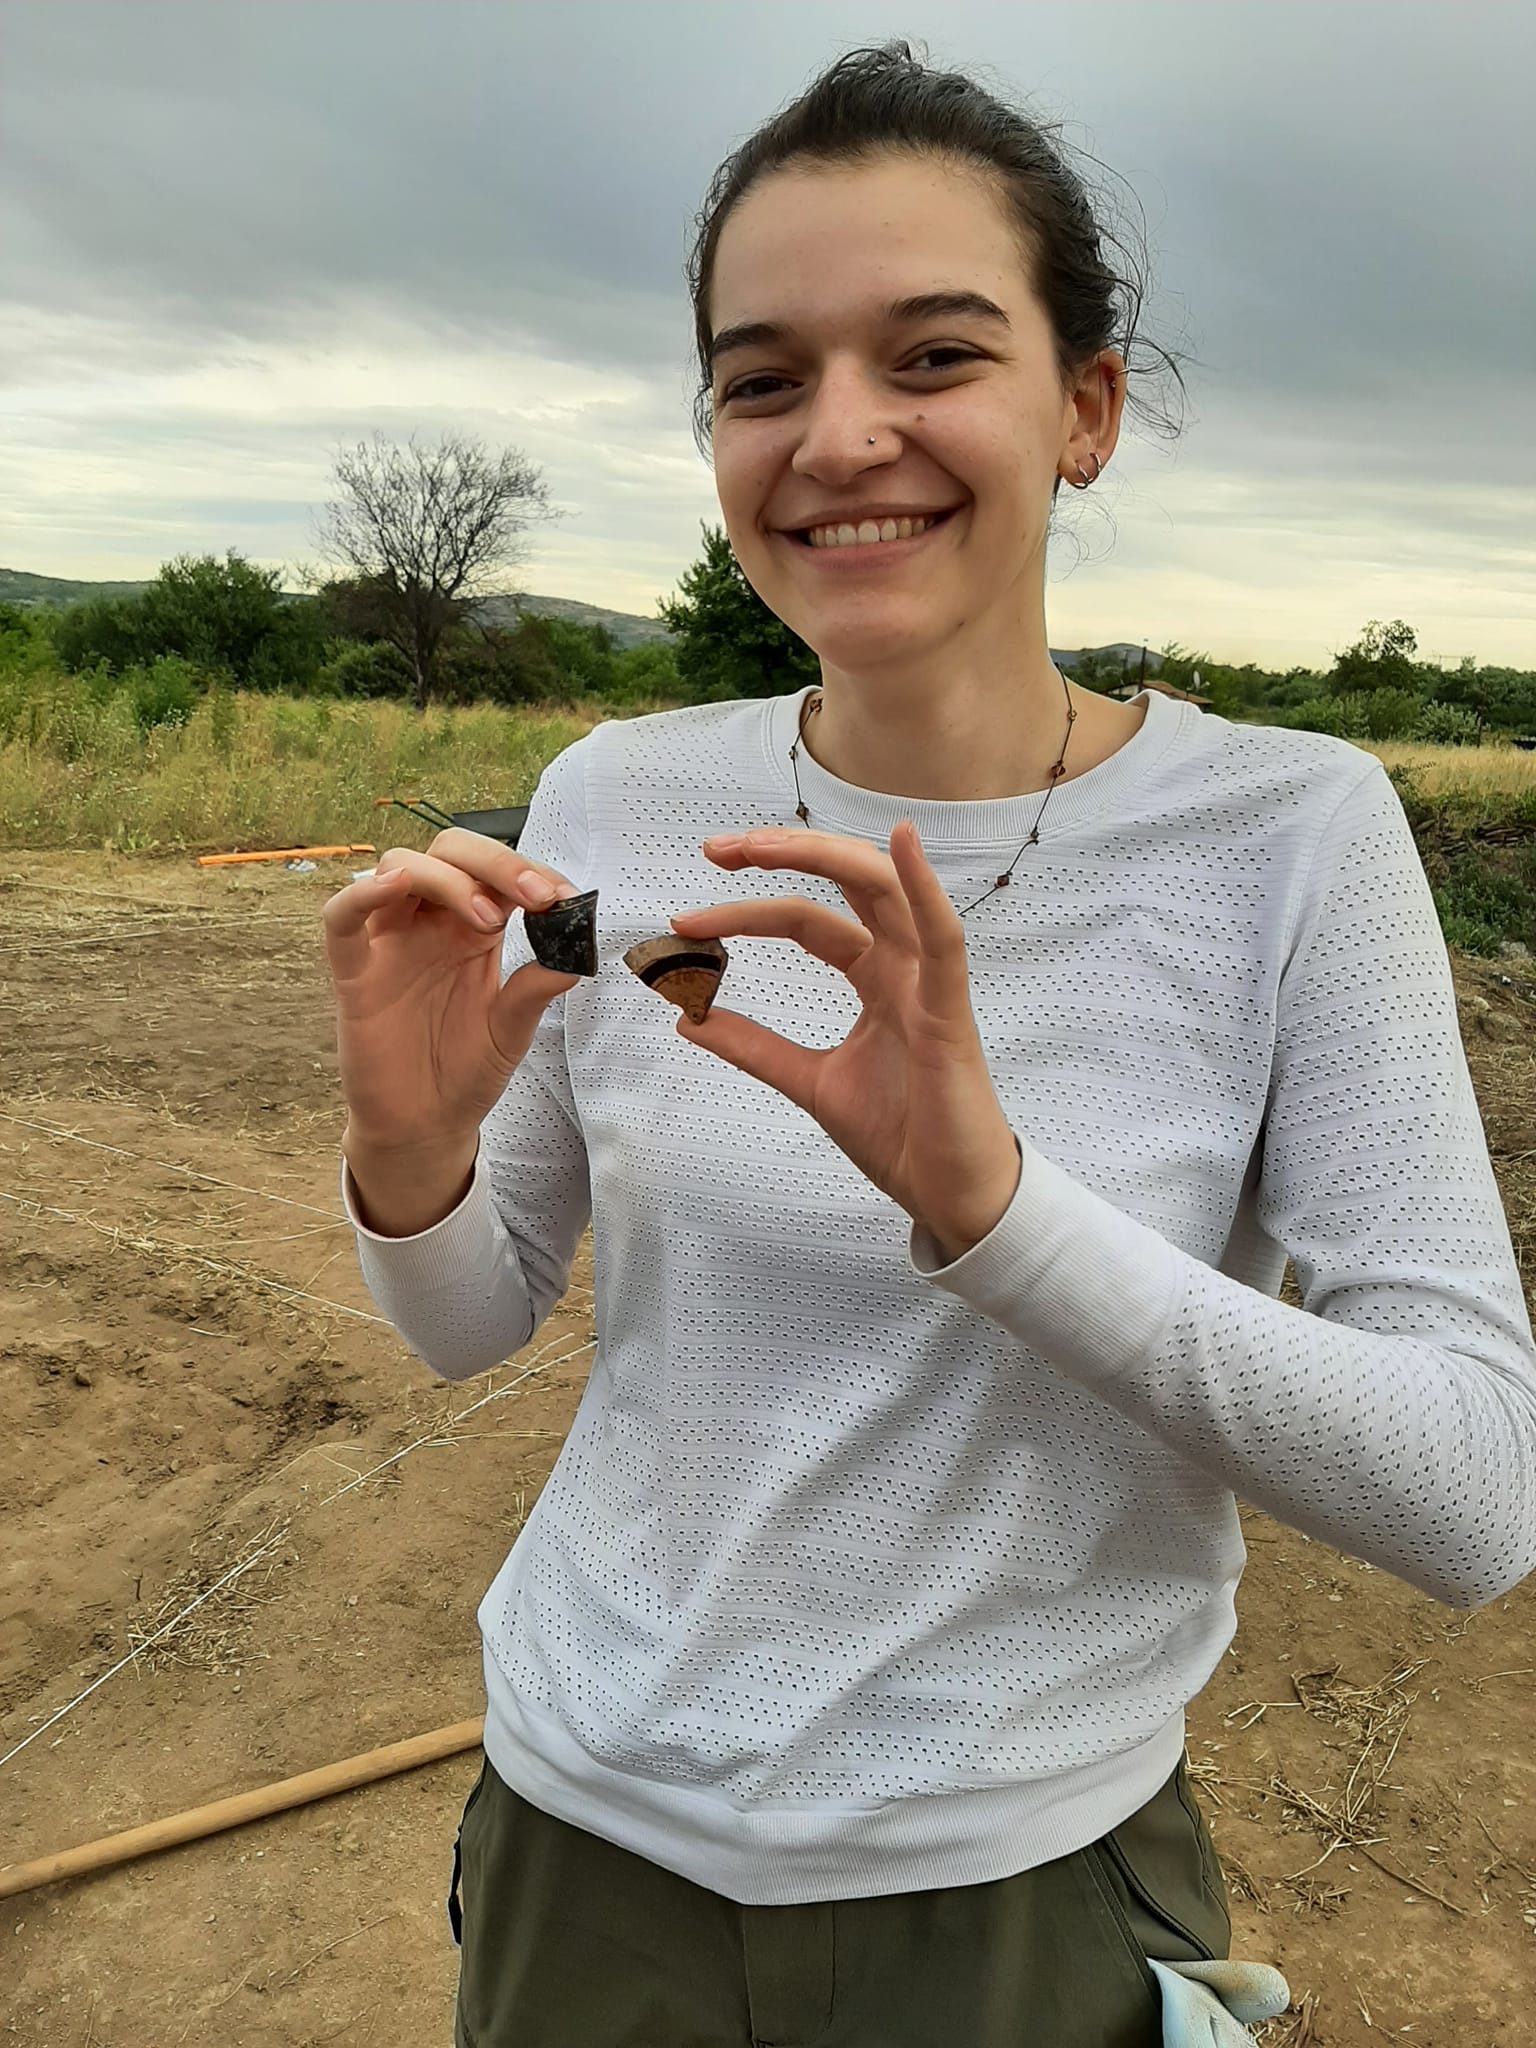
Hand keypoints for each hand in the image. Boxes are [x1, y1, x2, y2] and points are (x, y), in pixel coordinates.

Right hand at [323, 828, 580, 1167]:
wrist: (425, 1125)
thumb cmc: (465, 1071)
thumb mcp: (512, 1030)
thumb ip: (535, 988)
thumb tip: (577, 952)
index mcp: (472, 931)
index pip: (497, 875)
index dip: (530, 873)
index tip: (565, 897)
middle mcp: (430, 925)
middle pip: (450, 853)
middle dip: (495, 862)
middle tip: (533, 896)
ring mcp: (389, 942)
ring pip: (400, 868)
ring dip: (447, 878)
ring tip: (487, 920)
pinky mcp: (354, 971)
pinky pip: (341, 918)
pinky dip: (362, 893)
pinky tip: (394, 885)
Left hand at [669, 821, 1021, 1262]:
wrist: (949, 1195)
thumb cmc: (902, 1137)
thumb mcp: (808, 1082)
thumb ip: (753, 1047)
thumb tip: (686, 1020)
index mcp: (874, 979)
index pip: (805, 921)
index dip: (745, 912)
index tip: (686, 920)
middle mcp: (902, 967)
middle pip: (845, 884)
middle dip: (782, 856)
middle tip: (714, 848)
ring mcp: (928, 983)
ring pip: (884, 892)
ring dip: (824, 857)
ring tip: (760, 845)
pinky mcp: (949, 1012)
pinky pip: (943, 939)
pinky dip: (926, 888)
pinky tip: (903, 843)